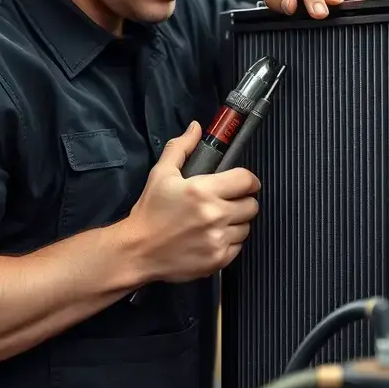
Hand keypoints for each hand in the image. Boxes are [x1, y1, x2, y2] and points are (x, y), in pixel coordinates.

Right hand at [127, 122, 260, 281]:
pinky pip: (239, 246)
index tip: (242, 183)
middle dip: (242, 201)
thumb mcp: (161, 174)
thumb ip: (181, 147)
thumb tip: (196, 128)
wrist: (136, 251)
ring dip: (237, 222)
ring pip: (247, 226)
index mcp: (203, 190)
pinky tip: (213, 237)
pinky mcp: (218, 259)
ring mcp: (217, 239)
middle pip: (252, 204)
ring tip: (217, 221)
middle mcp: (214, 215)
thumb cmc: (149, 212)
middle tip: (226, 202)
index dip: (247, 180)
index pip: (247, 180)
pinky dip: (230, 241)